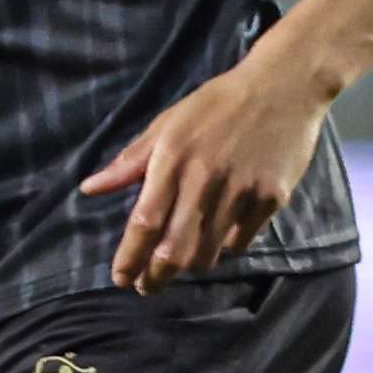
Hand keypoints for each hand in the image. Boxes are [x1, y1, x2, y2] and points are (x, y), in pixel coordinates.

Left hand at [79, 45, 328, 294]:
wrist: (284, 87)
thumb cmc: (217, 105)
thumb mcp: (168, 124)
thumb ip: (130, 162)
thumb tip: (88, 189)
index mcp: (173, 159)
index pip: (144, 222)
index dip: (129, 258)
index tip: (121, 278)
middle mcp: (205, 180)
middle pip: (174, 250)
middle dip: (156, 277)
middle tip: (148, 285)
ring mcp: (241, 192)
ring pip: (208, 253)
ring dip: (190, 264)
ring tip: (181, 260)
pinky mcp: (271, 199)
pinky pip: (241, 241)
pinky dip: (226, 245)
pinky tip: (220, 235)